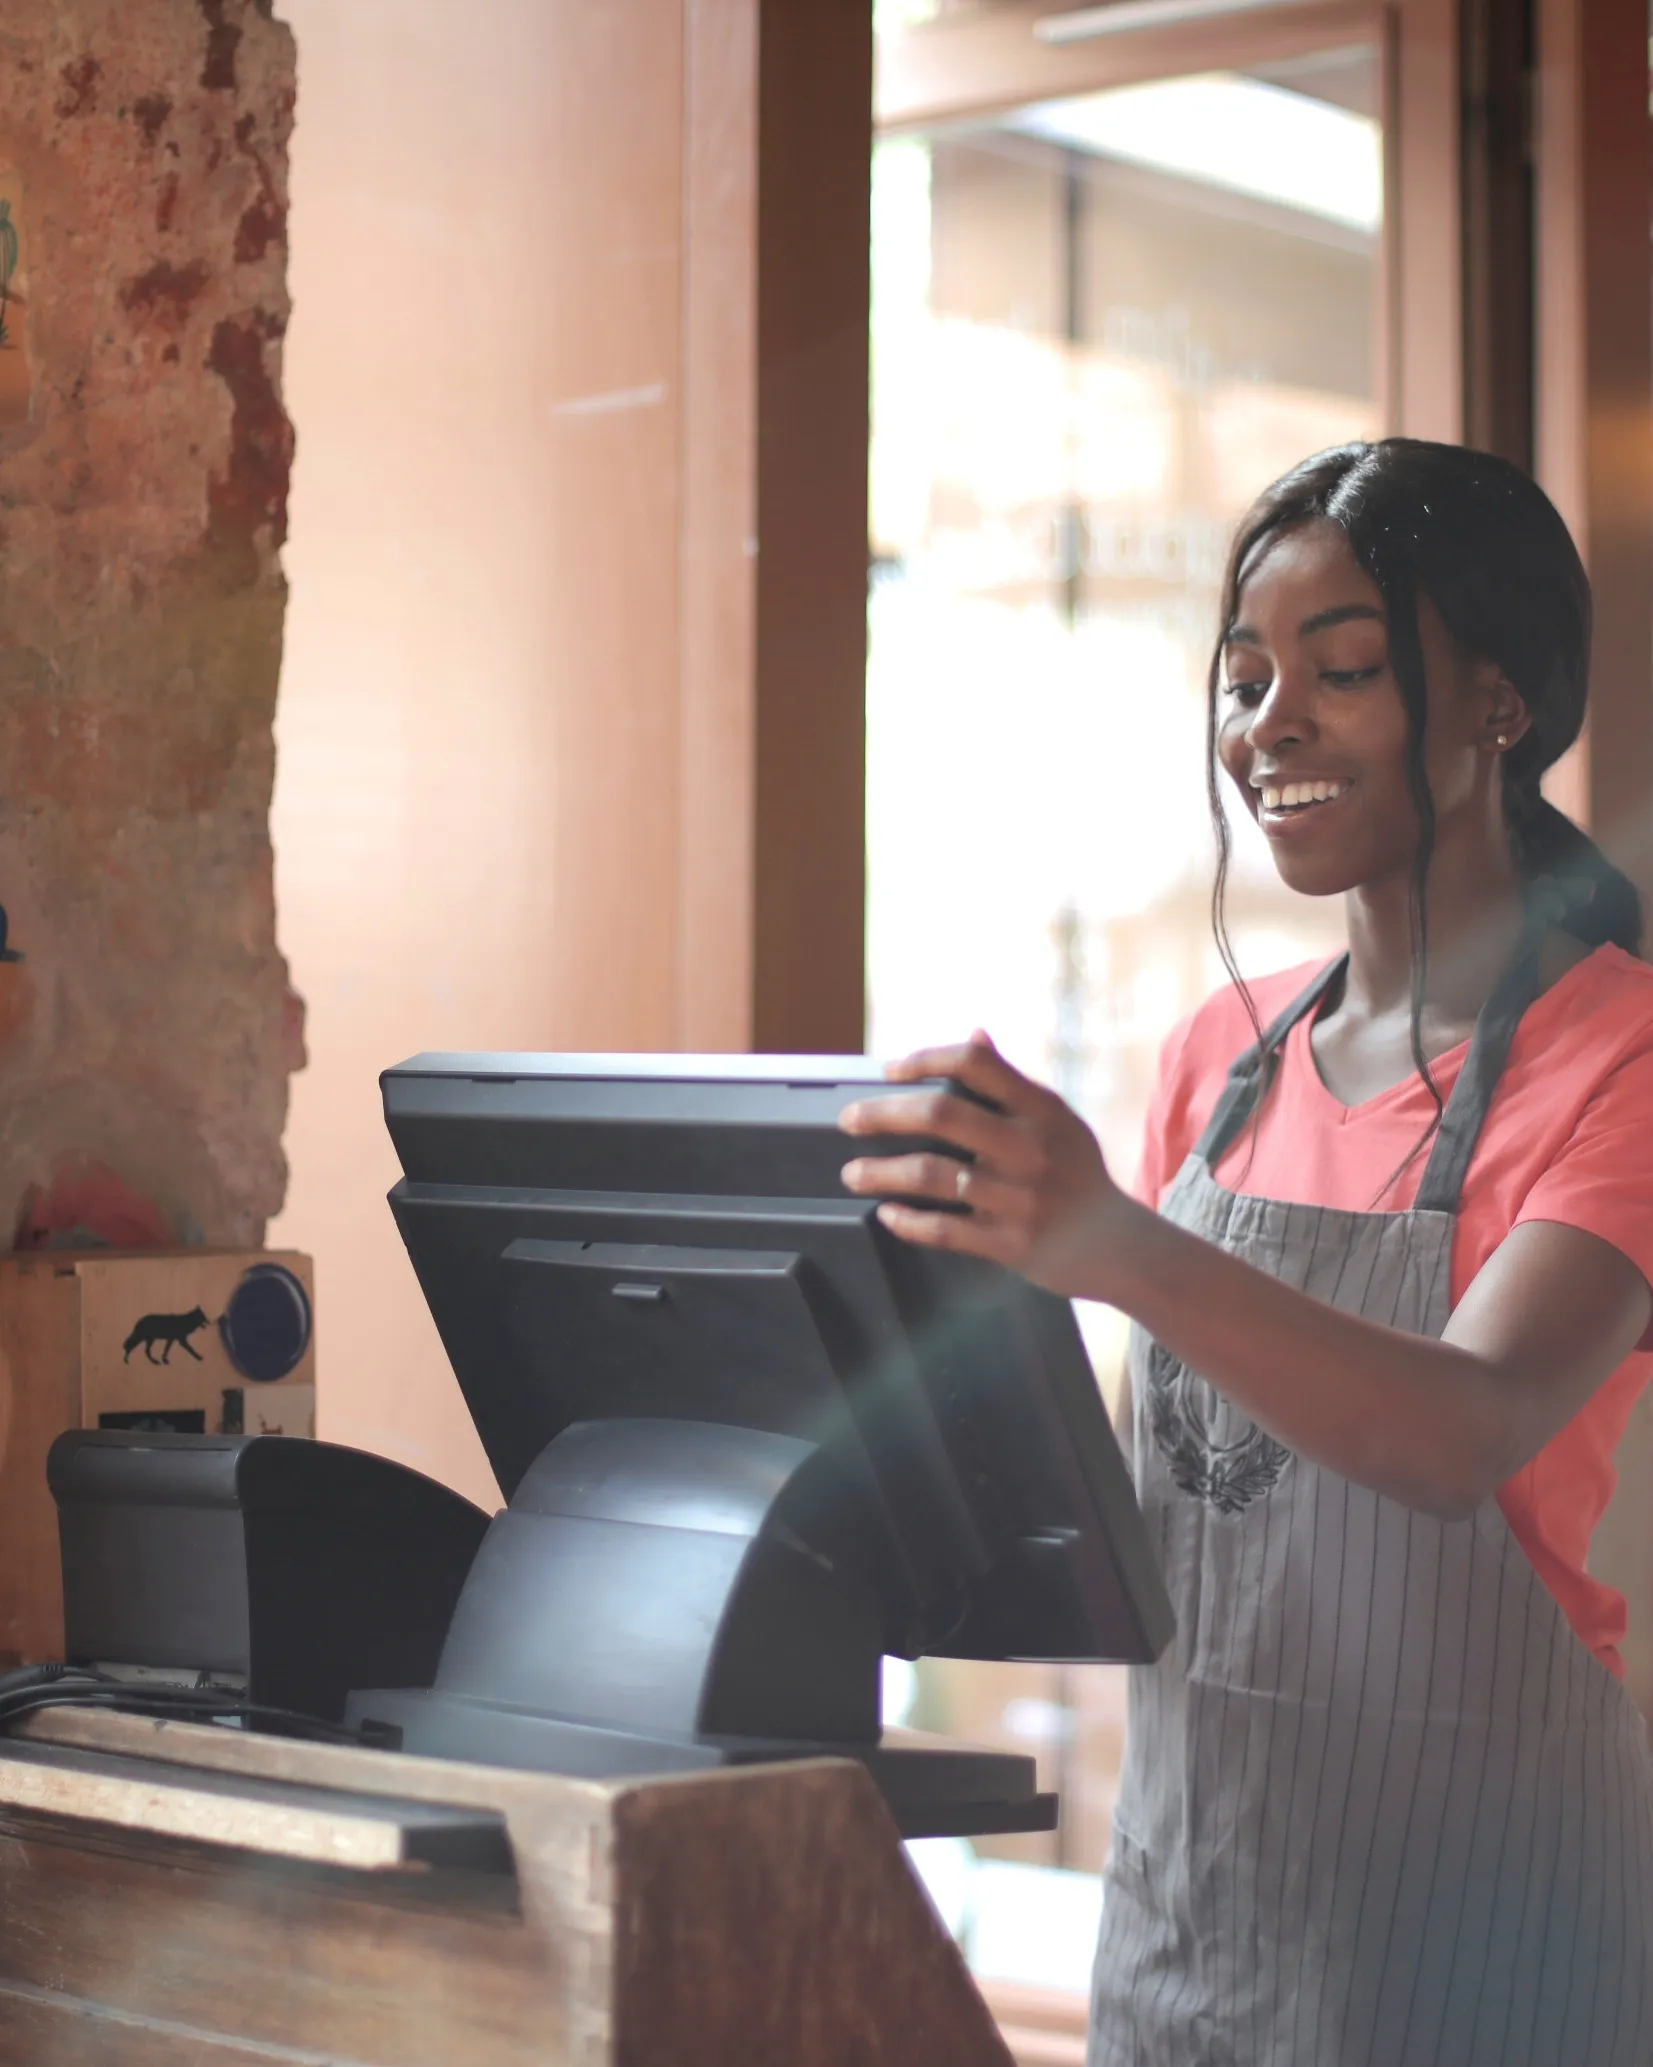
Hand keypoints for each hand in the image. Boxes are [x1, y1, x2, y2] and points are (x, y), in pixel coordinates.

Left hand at [838, 1030, 1121, 1297]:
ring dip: (881, 1173)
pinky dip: (908, 1222)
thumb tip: (974, 1035)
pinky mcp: (1009, 1243)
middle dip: (883, 1113)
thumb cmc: (1076, 1173)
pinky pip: (944, 1230)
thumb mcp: (1056, 1119)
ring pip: (931, 1176)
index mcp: (1039, 1108)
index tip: (890, 1071)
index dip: (925, 1059)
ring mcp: (1017, 1197)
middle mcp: (1028, 1147)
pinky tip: (886, 1214)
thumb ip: (1011, 1082)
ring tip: (851, 1174)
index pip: (974, 1063)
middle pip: (941, 1114)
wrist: (1117, 1245)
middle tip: (849, 1119)